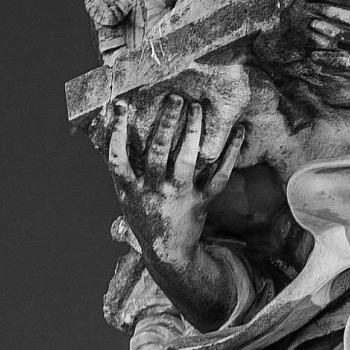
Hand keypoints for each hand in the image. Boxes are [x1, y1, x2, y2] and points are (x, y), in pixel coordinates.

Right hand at [105, 91, 247, 263]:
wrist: (169, 252)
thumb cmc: (145, 216)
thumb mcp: (126, 196)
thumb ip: (122, 168)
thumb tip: (111, 129)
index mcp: (129, 189)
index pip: (118, 157)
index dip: (116, 131)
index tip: (119, 106)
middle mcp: (153, 190)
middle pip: (157, 151)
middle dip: (166, 123)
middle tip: (175, 98)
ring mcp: (178, 195)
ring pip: (186, 160)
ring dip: (192, 131)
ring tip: (196, 108)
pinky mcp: (202, 201)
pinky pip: (219, 175)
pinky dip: (230, 153)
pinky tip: (238, 132)